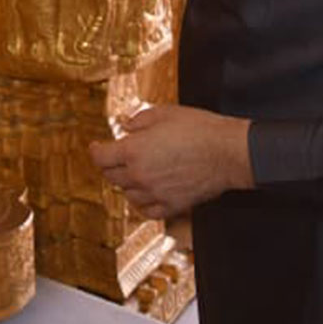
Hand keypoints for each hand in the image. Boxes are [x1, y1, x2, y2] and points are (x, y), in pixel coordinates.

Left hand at [89, 103, 252, 218]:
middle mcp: (140, 176)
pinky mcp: (172, 206)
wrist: (227, 152)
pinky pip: (147, 210)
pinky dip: (143, 202)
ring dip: (127, 183)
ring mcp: (155, 194)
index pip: (100, 157)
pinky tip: (146, 193)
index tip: (96, 147)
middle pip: (111, 176)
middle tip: (116, 157)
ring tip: (135, 172)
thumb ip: (138, 120)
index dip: (95, 150)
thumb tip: (126, 128)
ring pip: (128, 194)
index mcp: (133, 151)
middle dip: (110, 165)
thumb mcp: (163, 113)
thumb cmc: (199, 129)